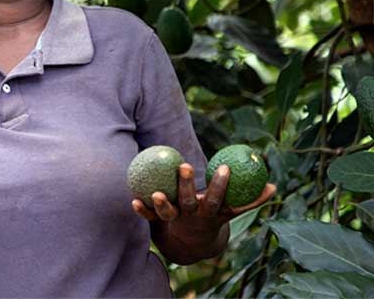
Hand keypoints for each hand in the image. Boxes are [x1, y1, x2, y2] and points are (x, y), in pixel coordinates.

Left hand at [132, 163, 275, 240]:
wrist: (193, 243)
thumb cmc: (214, 216)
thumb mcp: (232, 211)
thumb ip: (252, 200)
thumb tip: (275, 186)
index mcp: (209, 212)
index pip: (218, 198)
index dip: (221, 185)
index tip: (225, 167)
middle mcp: (192, 215)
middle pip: (189, 201)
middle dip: (187, 185)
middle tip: (184, 165)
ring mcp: (175, 219)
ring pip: (167, 211)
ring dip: (161, 203)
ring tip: (156, 192)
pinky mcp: (159, 221)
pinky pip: (148, 216)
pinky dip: (141, 210)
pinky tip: (133, 199)